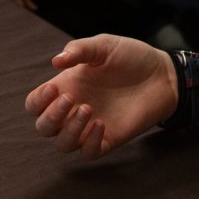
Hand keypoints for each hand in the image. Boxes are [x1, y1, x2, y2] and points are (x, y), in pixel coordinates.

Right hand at [24, 35, 178, 159]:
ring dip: (69, 130)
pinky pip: (89, 153)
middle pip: (44, 127)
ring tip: (88, 109)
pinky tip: (101, 124)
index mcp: (67, 86)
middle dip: (51, 117)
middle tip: (71, 99)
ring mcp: (90, 126)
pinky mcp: (109, 138)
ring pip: (63, 144)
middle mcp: (74, 109)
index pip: (35, 104)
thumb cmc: (131, 56)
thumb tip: (56, 61)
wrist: (163, 73)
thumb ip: (80, 50)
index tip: (53, 88)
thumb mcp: (104, 46)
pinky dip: (89, 143)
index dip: (37, 101)